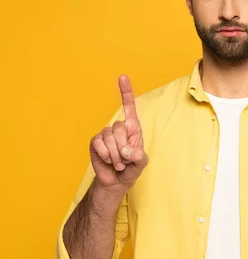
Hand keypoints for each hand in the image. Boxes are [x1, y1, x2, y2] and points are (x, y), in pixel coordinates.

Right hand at [89, 75, 148, 190]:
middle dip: (124, 147)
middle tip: (126, 159)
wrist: (116, 181)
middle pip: (120, 127)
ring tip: (118, 163)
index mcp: (133, 128)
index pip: (129, 107)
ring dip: (115, 155)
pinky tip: (108, 161)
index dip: (126, 92)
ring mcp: (106, 134)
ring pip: (109, 137)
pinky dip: (106, 155)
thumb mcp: (141, 163)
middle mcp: (119, 128)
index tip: (122, 77)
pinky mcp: (95, 142)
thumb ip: (138, 155)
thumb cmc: (131, 169)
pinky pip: (99, 144)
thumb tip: (125, 149)